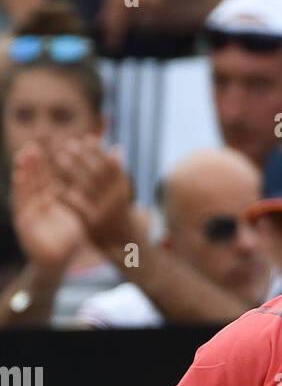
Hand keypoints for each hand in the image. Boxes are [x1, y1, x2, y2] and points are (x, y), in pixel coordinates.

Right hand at [11, 142, 83, 271]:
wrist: (58, 263)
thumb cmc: (67, 240)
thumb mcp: (76, 214)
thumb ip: (80, 197)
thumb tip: (93, 177)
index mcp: (48, 201)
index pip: (45, 179)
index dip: (44, 165)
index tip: (45, 147)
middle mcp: (35, 204)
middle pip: (33, 181)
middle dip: (32, 164)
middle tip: (32, 146)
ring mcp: (27, 212)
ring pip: (24, 189)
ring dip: (23, 172)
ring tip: (23, 156)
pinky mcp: (22, 222)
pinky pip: (19, 204)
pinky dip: (19, 189)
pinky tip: (18, 176)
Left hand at [52, 137, 139, 253]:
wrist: (125, 248)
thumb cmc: (120, 215)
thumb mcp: (122, 194)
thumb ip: (117, 172)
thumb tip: (116, 148)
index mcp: (123, 190)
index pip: (112, 166)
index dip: (100, 152)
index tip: (88, 138)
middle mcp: (114, 200)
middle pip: (98, 173)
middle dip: (83, 157)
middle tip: (69, 144)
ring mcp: (103, 211)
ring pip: (86, 186)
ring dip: (71, 170)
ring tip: (58, 157)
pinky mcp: (91, 224)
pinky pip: (75, 205)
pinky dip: (64, 194)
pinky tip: (53, 184)